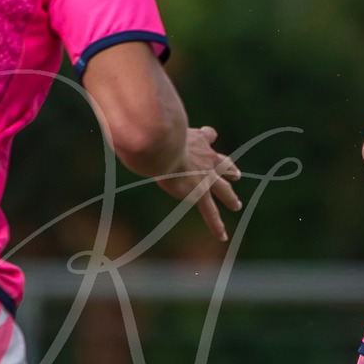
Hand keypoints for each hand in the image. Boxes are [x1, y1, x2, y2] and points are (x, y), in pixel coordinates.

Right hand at [158, 125, 241, 240]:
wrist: (166, 147)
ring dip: (230, 197)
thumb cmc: (155, 134)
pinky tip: (222, 236)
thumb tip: (127, 127)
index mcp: (196, 139)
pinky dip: (217, 225)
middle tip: (237, 175)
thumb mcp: (157, 127)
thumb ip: (150, 128)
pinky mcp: (200, 193)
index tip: (210, 134)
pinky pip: (211, 212)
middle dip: (229, 169)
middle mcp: (206, 157)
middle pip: (222, 164)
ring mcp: (206, 176)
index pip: (206, 137)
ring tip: (236, 205)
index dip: (207, 136)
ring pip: (223, 189)